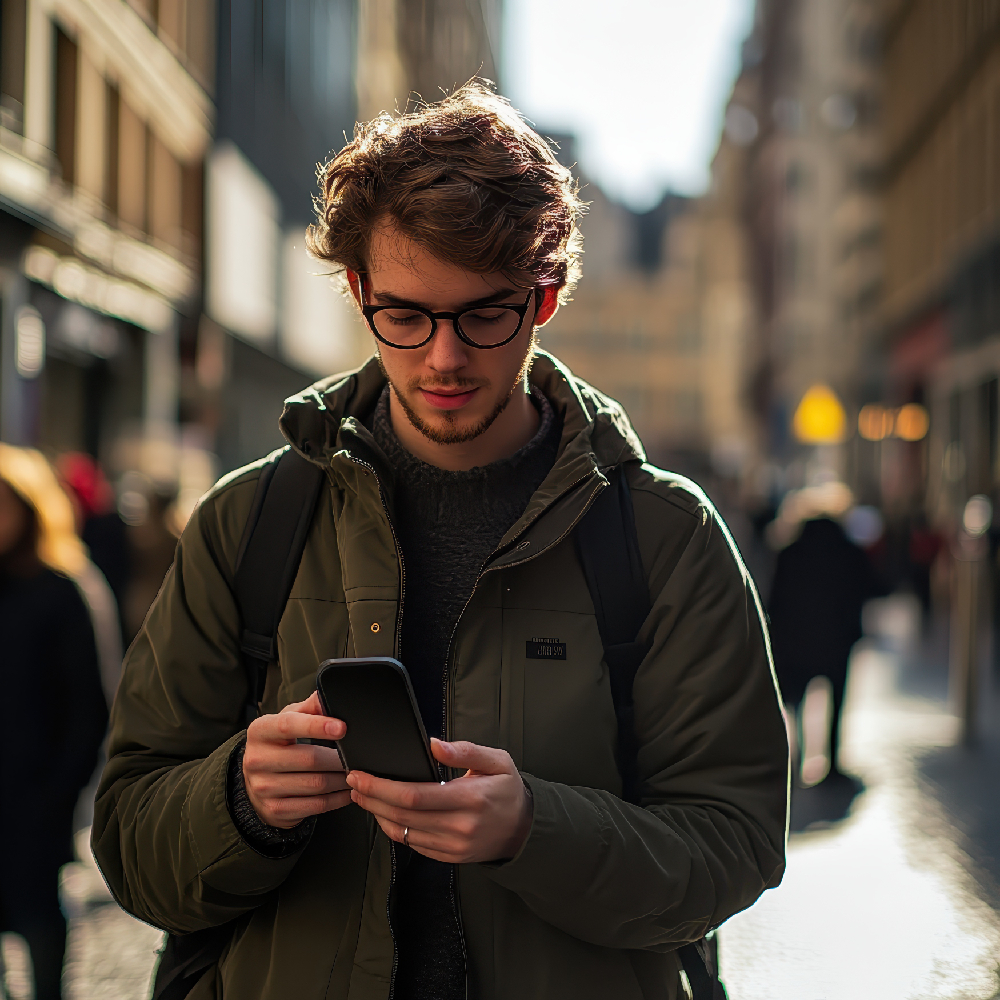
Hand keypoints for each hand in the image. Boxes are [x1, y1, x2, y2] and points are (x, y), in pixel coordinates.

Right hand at [243, 691, 349, 828]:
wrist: (257, 784)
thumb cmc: (279, 745)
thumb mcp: (288, 720)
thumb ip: (309, 708)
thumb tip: (328, 694)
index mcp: (260, 731)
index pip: (288, 726)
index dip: (316, 726)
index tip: (342, 727)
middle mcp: (257, 760)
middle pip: (308, 759)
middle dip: (338, 758)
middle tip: (358, 755)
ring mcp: (263, 788)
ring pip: (316, 784)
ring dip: (341, 779)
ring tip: (355, 772)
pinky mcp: (275, 810)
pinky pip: (315, 805)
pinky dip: (337, 799)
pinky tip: (347, 791)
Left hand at [346, 739, 532, 862]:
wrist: (523, 829)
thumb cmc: (508, 790)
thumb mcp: (497, 761)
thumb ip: (465, 751)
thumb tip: (433, 745)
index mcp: (470, 798)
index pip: (415, 795)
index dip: (382, 786)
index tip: (361, 775)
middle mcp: (459, 826)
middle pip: (403, 814)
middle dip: (372, 798)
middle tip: (353, 782)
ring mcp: (453, 846)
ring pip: (403, 832)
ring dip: (377, 814)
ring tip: (363, 796)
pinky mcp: (448, 857)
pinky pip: (413, 844)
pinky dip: (393, 829)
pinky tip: (384, 813)